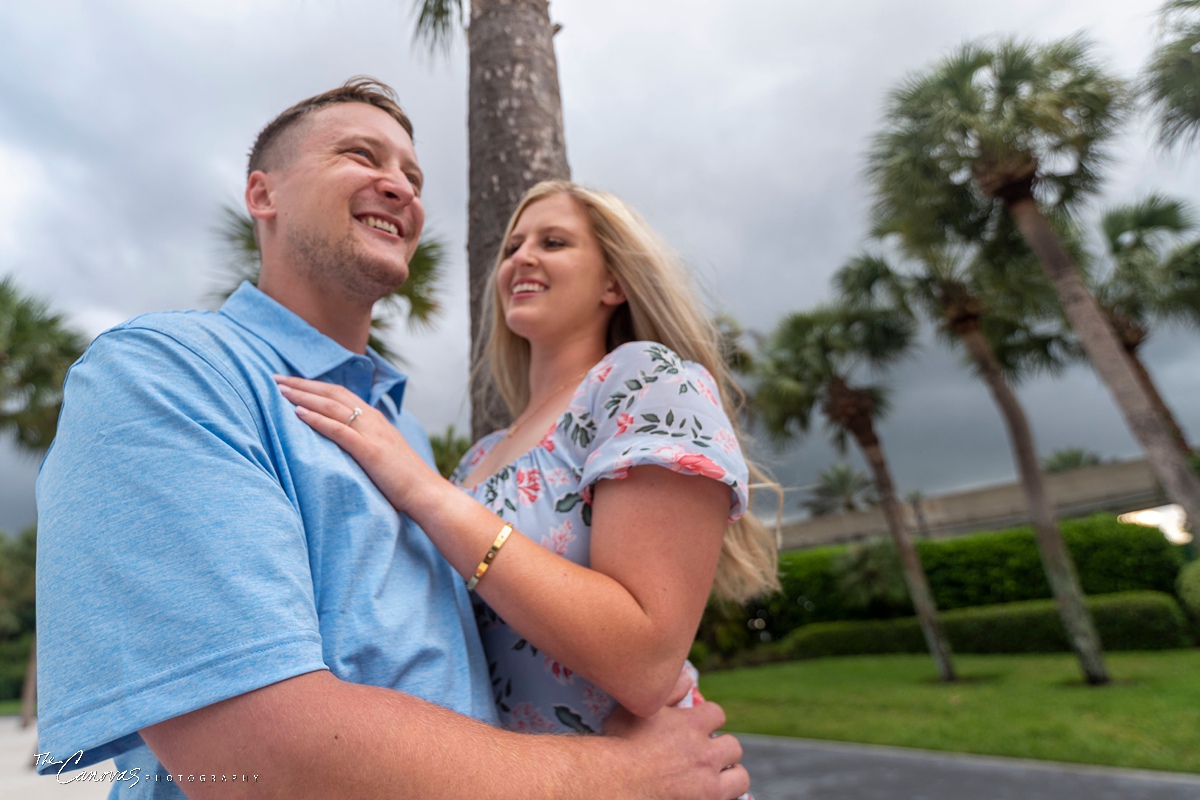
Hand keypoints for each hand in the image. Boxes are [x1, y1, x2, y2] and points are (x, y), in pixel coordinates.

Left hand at [273, 375, 445, 513]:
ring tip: (280, 390)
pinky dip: (317, 419)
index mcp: (375, 418)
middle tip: (275, 378)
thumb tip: (343, 443)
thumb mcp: (383, 454)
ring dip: (303, 396)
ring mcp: (371, 433)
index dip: (313, 385)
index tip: (290, 382)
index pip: (339, 393)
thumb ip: (365, 443)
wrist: (426, 493)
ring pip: (332, 405)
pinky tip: (298, 413)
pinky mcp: (369, 450)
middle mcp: (372, 419)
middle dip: (301, 384)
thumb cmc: (404, 480)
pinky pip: (338, 429)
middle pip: (331, 393)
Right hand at [602, 672, 749, 799]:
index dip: (709, 719)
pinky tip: (705, 794)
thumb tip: (689, 677)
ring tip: (713, 778)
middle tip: (706, 755)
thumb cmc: (618, 744)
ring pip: (740, 778)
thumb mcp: (638, 709)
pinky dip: (720, 796)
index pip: (718, 714)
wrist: (610, 783)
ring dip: (730, 775)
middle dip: (723, 749)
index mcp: (692, 725)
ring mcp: (707, 785)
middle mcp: (705, 754)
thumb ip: (667, 690)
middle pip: (733, 746)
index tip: (698, 727)